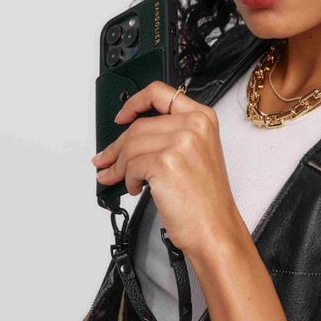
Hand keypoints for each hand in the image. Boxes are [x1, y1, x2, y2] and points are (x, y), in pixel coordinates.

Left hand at [92, 81, 246, 259]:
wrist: (215, 228)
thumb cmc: (206, 199)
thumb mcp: (197, 154)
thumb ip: (171, 135)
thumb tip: (130, 138)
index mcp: (203, 118)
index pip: (160, 93)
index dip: (134, 103)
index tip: (122, 115)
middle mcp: (194, 125)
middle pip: (139, 125)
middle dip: (117, 146)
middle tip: (106, 159)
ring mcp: (181, 142)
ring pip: (131, 145)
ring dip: (118, 165)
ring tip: (118, 178)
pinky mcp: (165, 163)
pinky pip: (131, 165)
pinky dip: (127, 179)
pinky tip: (135, 187)